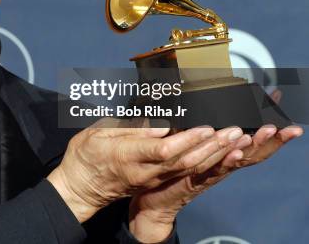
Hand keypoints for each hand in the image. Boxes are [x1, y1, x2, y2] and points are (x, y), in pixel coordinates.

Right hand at [47, 119, 238, 223]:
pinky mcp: (154, 182)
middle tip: (234, 131)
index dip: (188, 139)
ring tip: (234, 139)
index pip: (164, 150)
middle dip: (212, 147)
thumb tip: (160, 125)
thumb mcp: (98, 133)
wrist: (79, 187)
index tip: (206, 127)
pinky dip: (204, 162)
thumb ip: (130, 128)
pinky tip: (218, 152)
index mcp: (128, 156)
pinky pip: (184, 173)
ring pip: (188, 169)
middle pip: (184, 162)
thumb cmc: (84, 157)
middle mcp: (144, 171)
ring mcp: (151, 180)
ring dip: (214, 154)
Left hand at [128, 124, 302, 241]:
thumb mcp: (178, 140)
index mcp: (218, 153)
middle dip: (271, 139)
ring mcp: (210, 173)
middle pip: (252, 151)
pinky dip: (227, 161)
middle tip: (287, 126)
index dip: (264, 126)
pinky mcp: (196, 181)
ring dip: (254, 145)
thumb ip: (186, 125)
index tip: (279, 111)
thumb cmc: (165, 167)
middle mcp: (220, 164)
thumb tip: (185, 97)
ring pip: (238, 159)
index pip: (247, 137)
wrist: (151, 199)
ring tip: (268, 132)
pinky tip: (237, 152)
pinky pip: (215, 170)